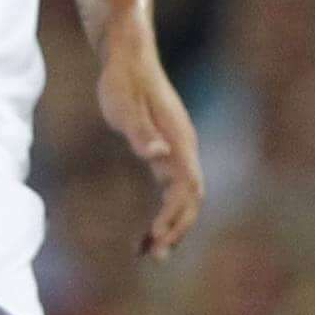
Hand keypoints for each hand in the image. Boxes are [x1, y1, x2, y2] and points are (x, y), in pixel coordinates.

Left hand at [98, 32, 203, 258]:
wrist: (128, 57)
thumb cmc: (123, 81)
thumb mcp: (124, 106)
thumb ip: (141, 132)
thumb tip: (157, 155)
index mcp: (179, 143)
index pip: (187, 190)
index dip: (175, 217)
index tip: (157, 238)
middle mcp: (184, 150)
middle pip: (191, 200)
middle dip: (176, 230)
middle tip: (155, 257)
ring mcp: (177, 152)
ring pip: (183, 199)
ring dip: (171, 226)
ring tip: (148, 252)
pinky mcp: (166, 152)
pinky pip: (171, 191)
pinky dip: (163, 214)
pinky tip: (145, 232)